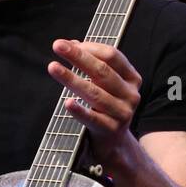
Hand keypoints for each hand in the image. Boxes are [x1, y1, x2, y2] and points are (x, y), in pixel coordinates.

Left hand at [48, 39, 141, 169]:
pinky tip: (67, 103)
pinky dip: (80, 110)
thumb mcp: (105, 84)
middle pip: (102, 71)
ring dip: (71, 79)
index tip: (67, 43)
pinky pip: (92, 118)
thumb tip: (72, 44)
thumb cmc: (107, 107)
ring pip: (94, 93)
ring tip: (53, 67)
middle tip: (58, 46)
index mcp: (132, 78)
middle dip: (78, 56)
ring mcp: (122, 112)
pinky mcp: (111, 129)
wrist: (115, 142)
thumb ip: (93, 64)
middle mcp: (130, 94)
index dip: (89, 48)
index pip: (112, 56)